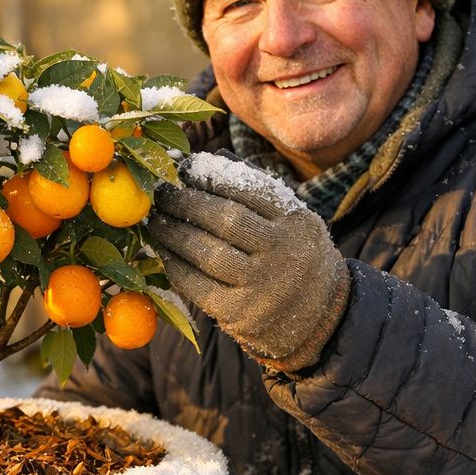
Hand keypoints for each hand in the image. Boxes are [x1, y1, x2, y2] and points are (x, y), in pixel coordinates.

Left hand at [148, 155, 350, 370]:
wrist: (320, 316)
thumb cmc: (294, 255)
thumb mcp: (292, 219)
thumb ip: (255, 189)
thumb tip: (205, 158)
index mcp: (297, 221)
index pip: (250, 189)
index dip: (212, 176)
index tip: (186, 168)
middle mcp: (284, 253)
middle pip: (225, 220)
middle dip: (185, 202)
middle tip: (161, 192)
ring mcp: (262, 287)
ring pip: (208, 253)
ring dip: (173, 234)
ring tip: (155, 219)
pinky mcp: (240, 315)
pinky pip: (198, 286)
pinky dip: (175, 266)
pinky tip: (164, 252)